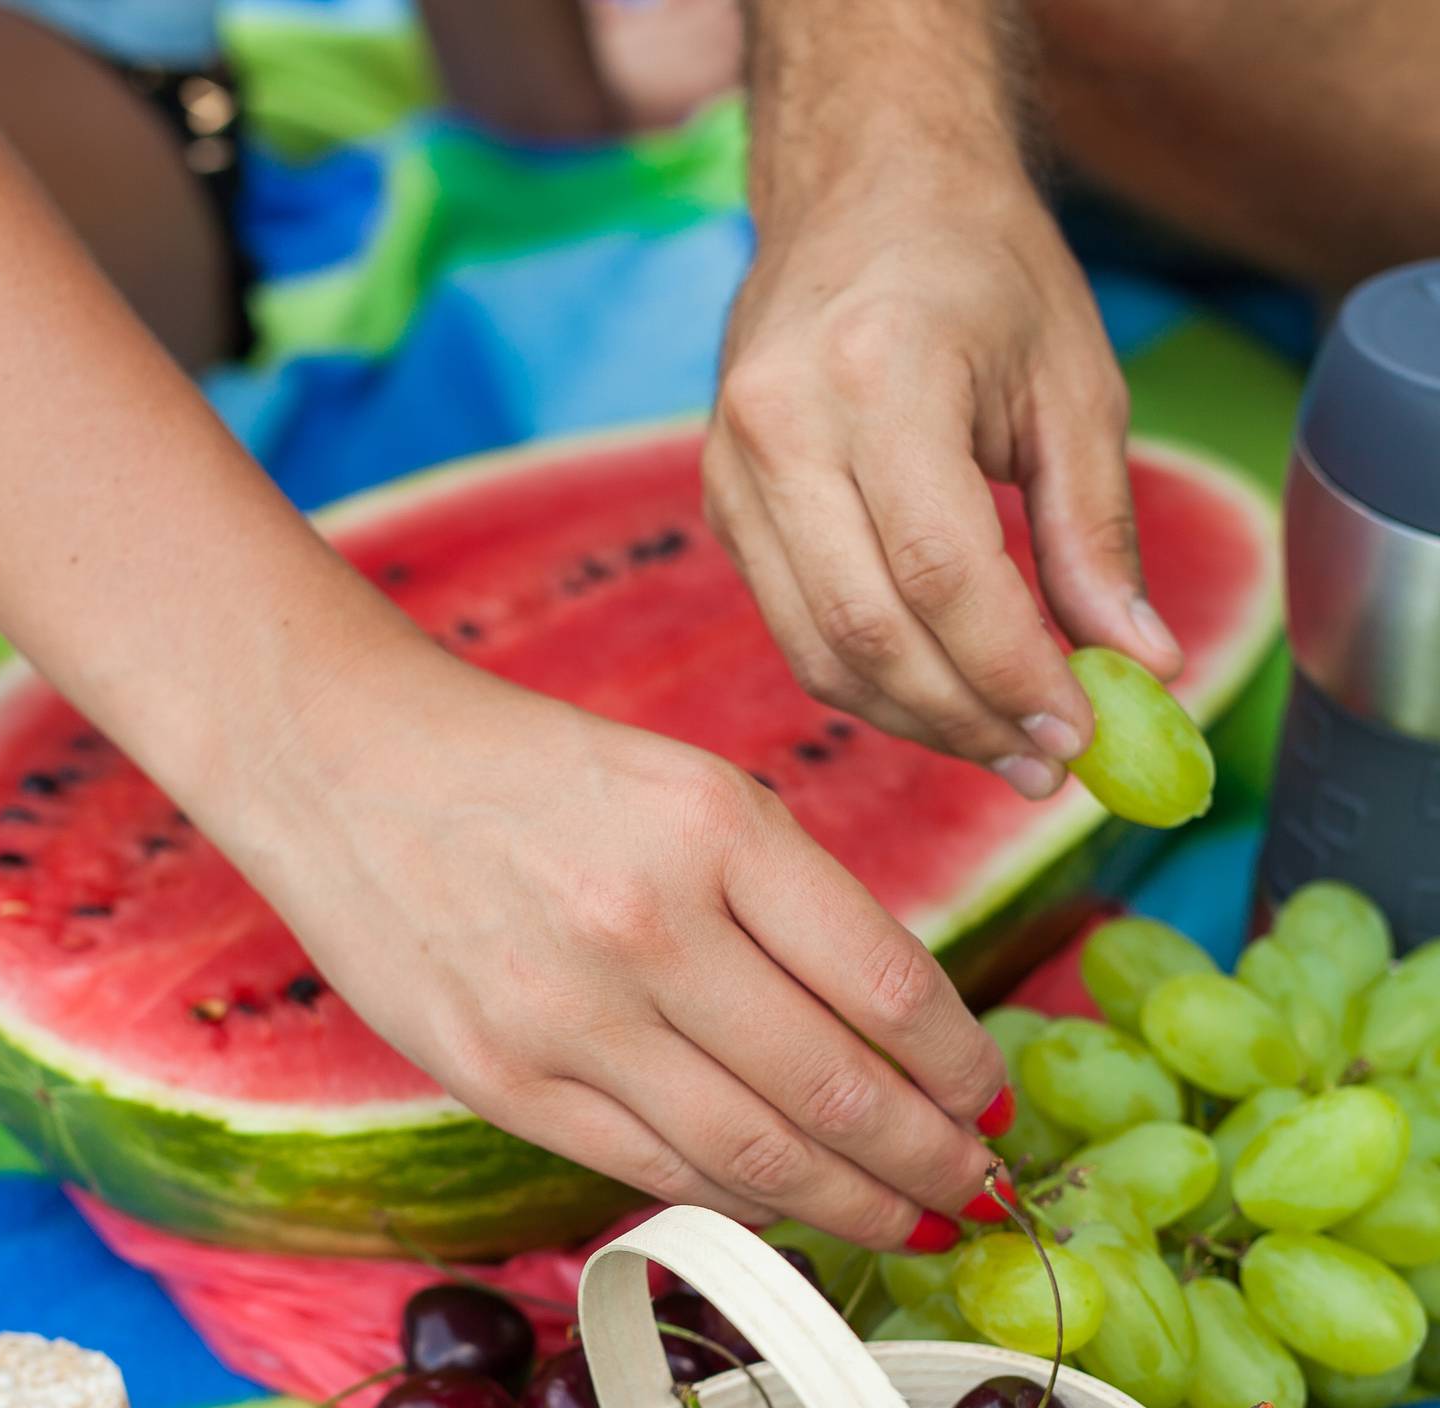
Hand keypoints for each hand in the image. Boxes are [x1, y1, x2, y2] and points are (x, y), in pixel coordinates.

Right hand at [217, 635, 1008, 1248]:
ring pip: (752, 1154)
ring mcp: (564, 1016)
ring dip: (852, 1204)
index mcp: (716, 830)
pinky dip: (739, 1199)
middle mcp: (646, 927)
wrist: (344, 770)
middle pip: (836, 1090)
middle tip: (979, 1194)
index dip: (960, 1066)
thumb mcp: (689, 792)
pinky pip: (652, 1168)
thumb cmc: (537, 776)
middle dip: (930, 1161)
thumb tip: (899, 1040)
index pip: (888, 984)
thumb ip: (790, 904)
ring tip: (910, 1223)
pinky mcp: (498, 1081)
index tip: (992, 1102)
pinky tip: (788, 1205)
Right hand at [705, 164, 1183, 797]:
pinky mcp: (721, 504)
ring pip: (819, 650)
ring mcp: (732, 468)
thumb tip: (1141, 664)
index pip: (940, 569)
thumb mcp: (1072, 382)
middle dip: (966, 716)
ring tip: (1002, 748)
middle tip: (1045, 762)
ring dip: (918, 720)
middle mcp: (782, 424)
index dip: (1010, 669)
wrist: (861, 189)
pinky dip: (873, 682)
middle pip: (869, 629)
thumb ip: (1098, 531)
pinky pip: (796, 630)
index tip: (1077, 729)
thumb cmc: (980, 269)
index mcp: (877, 371)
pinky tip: (942, 699)